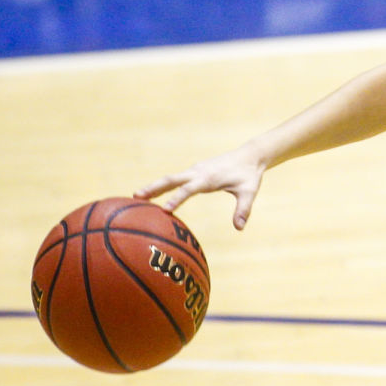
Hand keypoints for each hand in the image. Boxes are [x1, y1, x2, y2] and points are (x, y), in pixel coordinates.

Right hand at [136, 146, 269, 230]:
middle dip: (153, 188)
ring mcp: (195, 170)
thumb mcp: (249, 191)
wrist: (250, 156)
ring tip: (135, 197)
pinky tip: (153, 194)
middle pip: (171, 180)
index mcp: (208, 178)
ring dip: (154, 186)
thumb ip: (243, 209)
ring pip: (170, 178)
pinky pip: (176, 179)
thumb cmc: (249, 175)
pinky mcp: (195, 171)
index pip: (189, 189)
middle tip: (135, 197)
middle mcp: (198, 172)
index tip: (164, 209)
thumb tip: (239, 228)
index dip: (177, 198)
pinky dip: (163, 185)